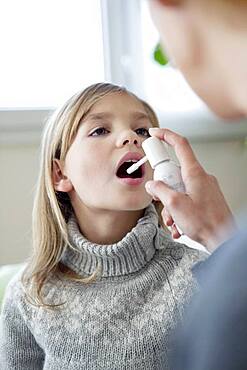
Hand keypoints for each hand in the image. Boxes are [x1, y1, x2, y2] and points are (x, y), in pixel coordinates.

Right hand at [145, 128, 236, 251]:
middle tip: (159, 199)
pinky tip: (179, 225)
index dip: (166, 135)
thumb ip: (160, 190)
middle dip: (163, 188)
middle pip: (174, 173)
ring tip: (173, 220)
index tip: (155, 133)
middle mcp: (200, 178)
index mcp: (194, 173)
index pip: (180, 145)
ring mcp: (203, 188)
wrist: (223, 239)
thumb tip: (152, 185)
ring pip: (178, 189)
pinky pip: (186, 199)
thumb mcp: (175, 204)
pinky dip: (178, 211)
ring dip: (170, 205)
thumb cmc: (206, 222)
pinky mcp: (204, 199)